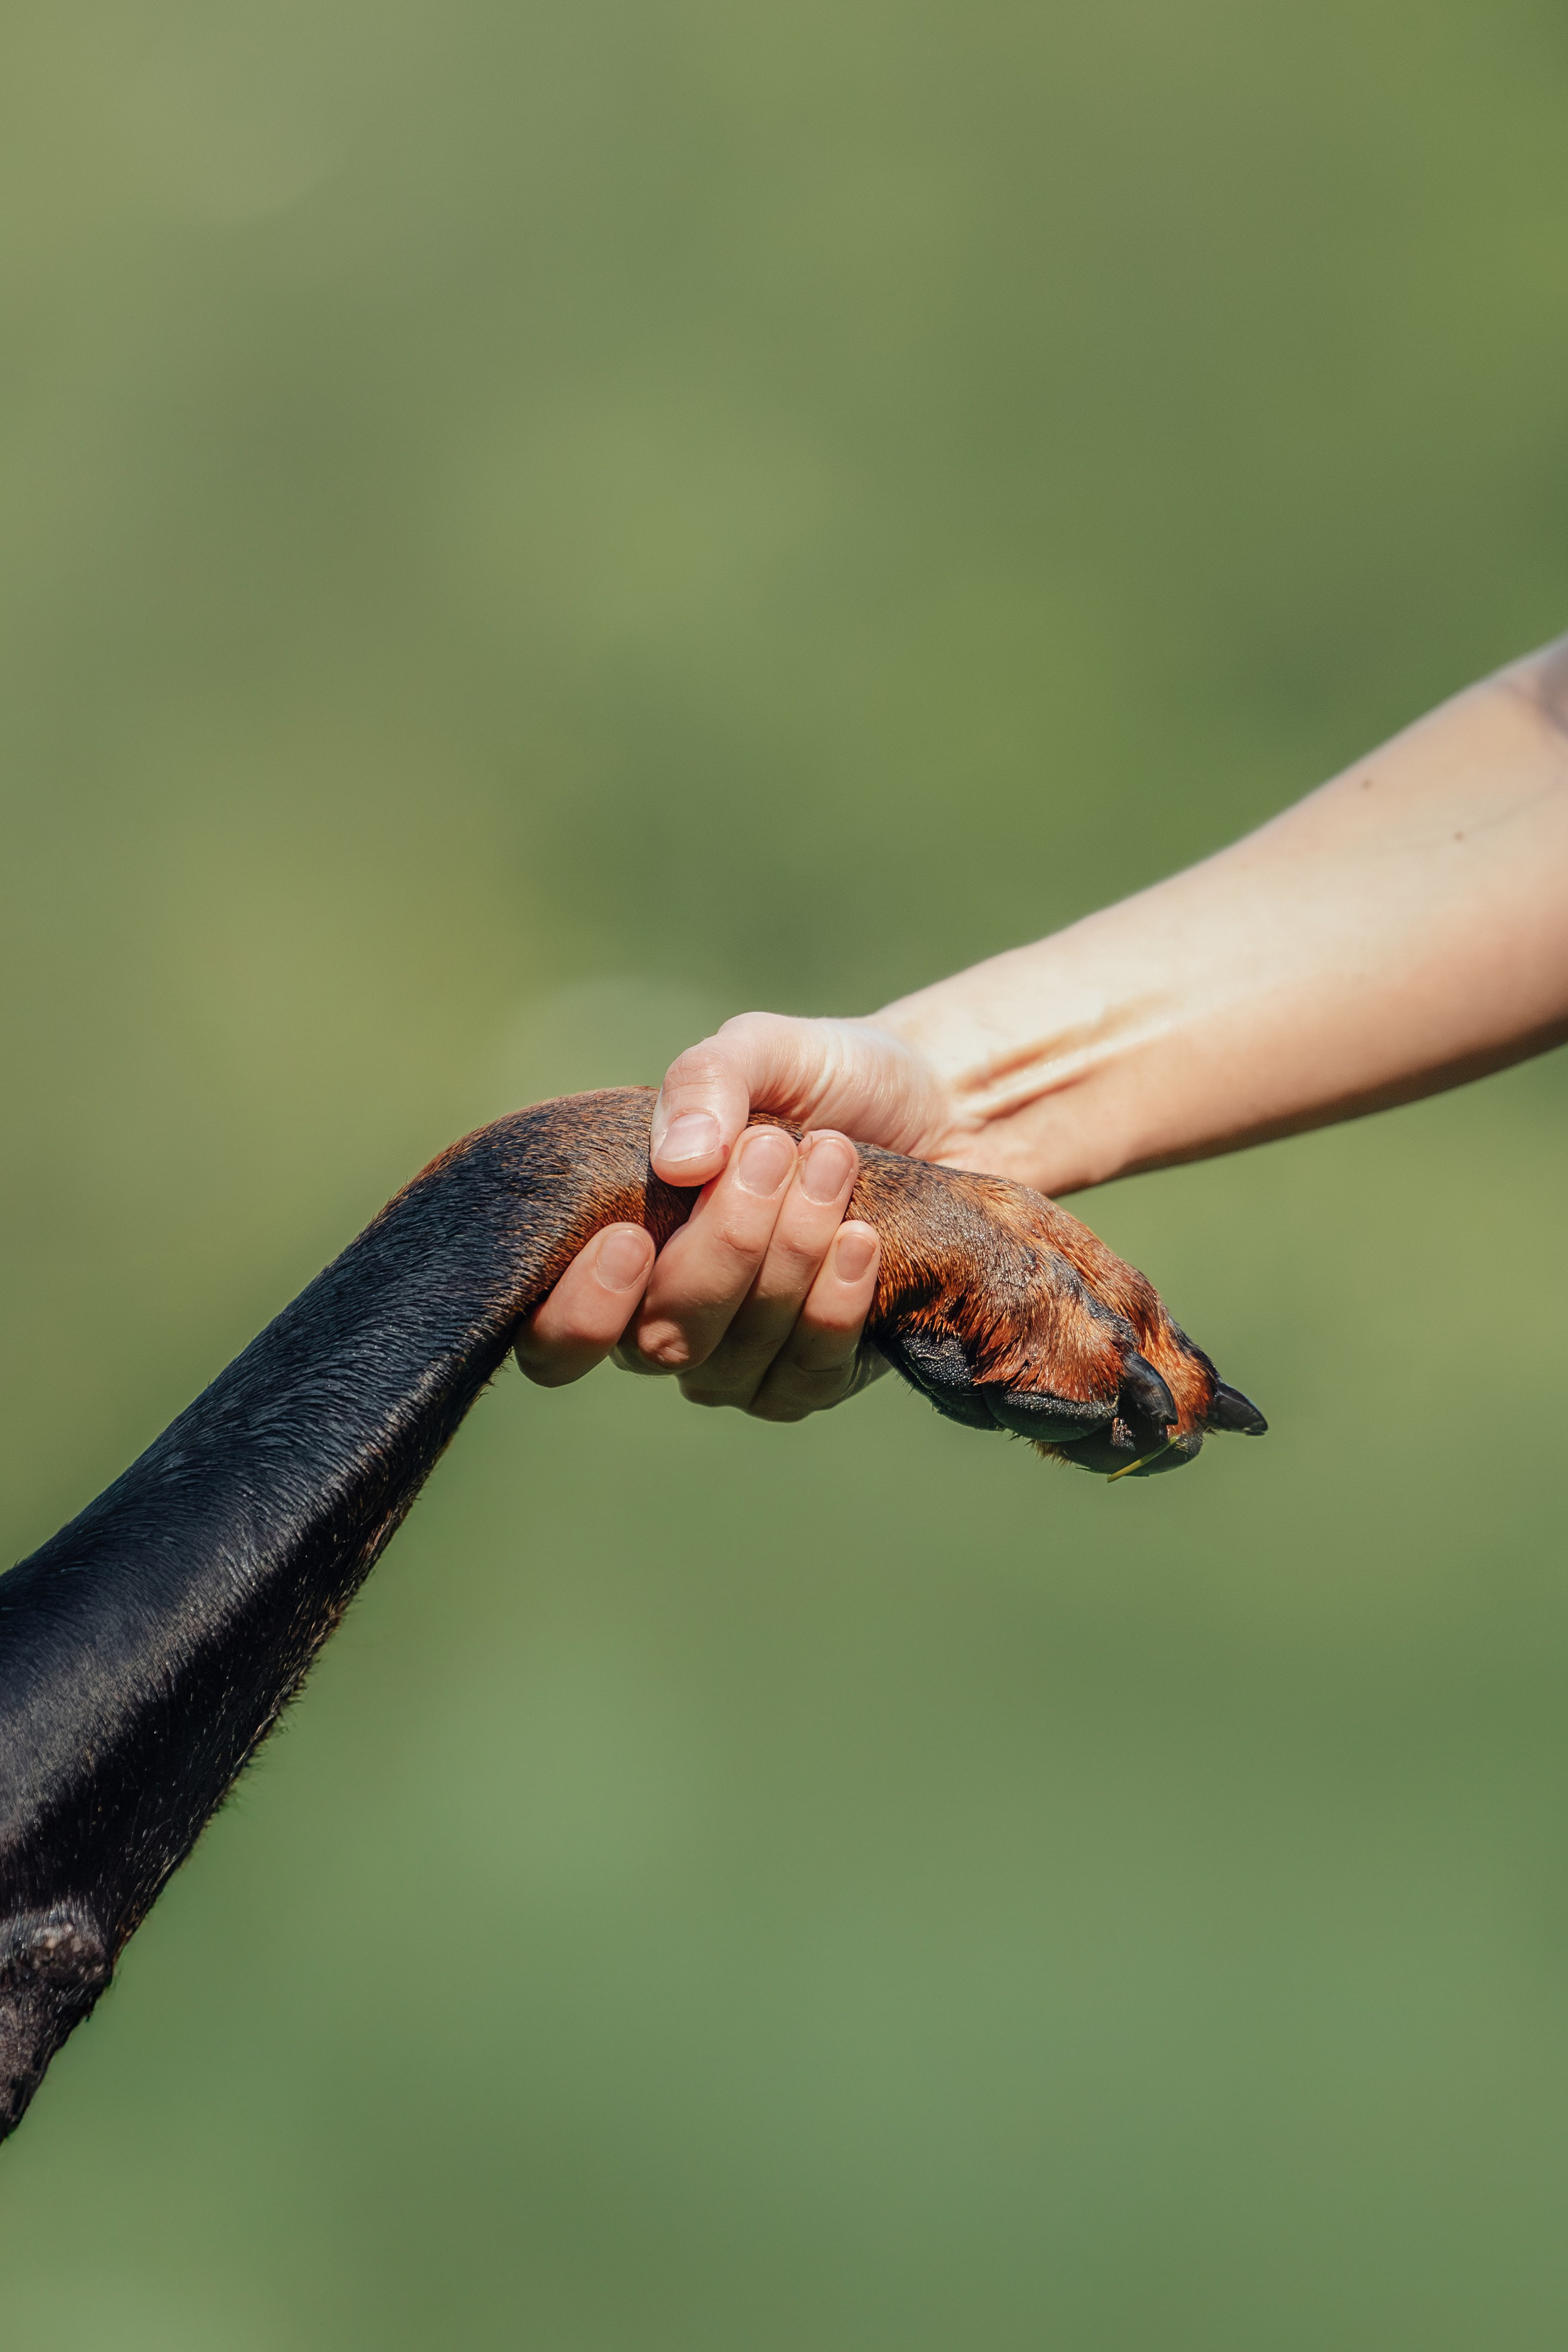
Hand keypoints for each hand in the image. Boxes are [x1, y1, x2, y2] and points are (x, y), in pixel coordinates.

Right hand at [515, 1014, 957, 1416]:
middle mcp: (666, 1322)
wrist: (934, 1104)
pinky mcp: (813, 1375)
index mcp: (618, 1253)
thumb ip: (703, 1083)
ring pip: (737, 1359)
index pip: (554, 1341)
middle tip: (775, 1147)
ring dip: (789, 1256)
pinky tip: (861, 1239)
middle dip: (724, 1245)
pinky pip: (806, 1377)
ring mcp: (740, 1361)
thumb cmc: (821, 1079)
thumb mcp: (759, 1050)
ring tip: (832, 1159)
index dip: (579, 1313)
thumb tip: (678, 1161)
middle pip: (662, 1340)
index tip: (630, 1237)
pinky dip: (833, 1308)